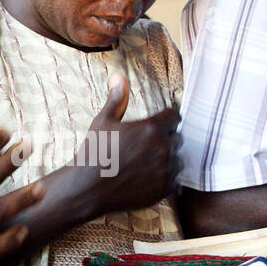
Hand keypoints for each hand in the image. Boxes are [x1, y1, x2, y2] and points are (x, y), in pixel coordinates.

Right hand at [85, 72, 180, 215]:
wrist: (88, 188)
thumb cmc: (94, 153)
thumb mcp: (103, 121)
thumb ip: (117, 98)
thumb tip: (118, 76)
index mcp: (152, 128)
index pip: (174, 116)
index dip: (167, 119)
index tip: (159, 123)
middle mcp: (163, 149)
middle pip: (178, 138)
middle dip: (168, 138)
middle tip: (150, 144)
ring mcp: (166, 171)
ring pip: (179, 160)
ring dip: (170, 158)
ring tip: (151, 161)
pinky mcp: (164, 190)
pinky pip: (175, 180)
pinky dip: (167, 178)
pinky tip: (150, 177)